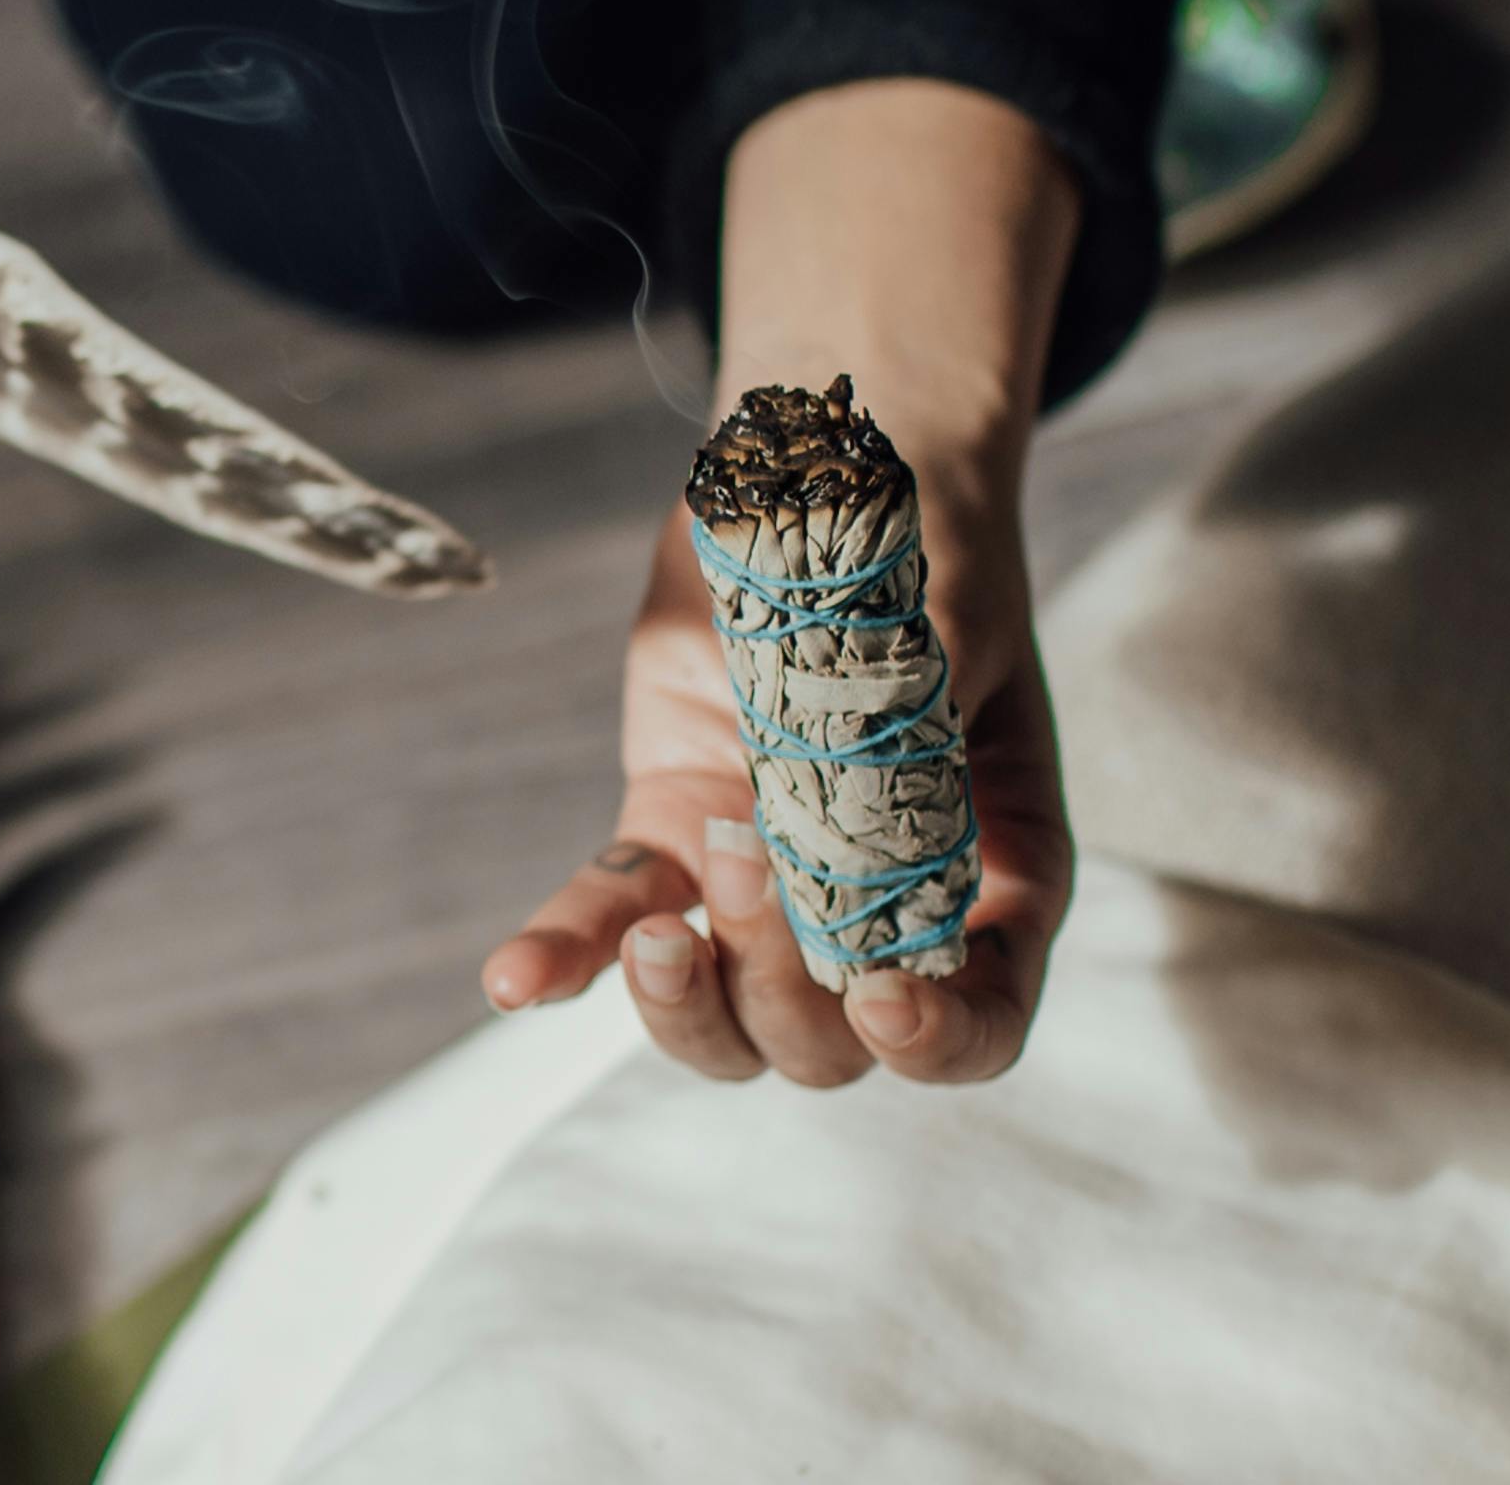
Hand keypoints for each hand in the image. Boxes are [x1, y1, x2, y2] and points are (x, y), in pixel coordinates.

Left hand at [481, 81, 1082, 1085]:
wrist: (830, 468)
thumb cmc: (922, 548)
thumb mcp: (941, 645)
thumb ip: (902, 758)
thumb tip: (828, 865)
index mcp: (991, 870)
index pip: (982, 1022)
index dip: (938, 1043)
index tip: (885, 1003)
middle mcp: (880, 898)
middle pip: (832, 1041)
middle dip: (785, 989)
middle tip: (753, 861)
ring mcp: (768, 874)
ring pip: (724, 1013)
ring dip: (684, 1000)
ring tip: (658, 933)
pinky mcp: (676, 827)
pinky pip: (619, 913)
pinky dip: (570, 947)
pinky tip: (518, 979)